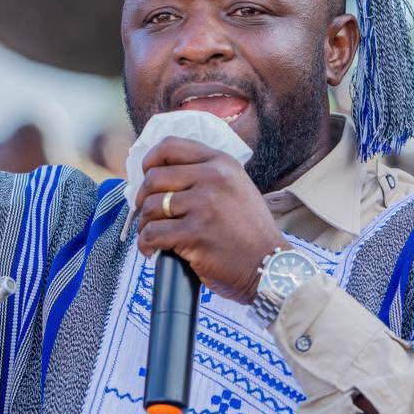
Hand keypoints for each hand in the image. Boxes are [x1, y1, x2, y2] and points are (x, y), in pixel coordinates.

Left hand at [133, 137, 287, 303]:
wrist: (270, 266)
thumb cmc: (250, 232)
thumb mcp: (236, 188)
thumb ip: (206, 175)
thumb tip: (160, 174)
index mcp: (221, 163)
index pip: (170, 146)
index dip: (150, 161)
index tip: (146, 176)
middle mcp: (213, 178)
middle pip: (154, 177)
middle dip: (143, 198)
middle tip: (146, 213)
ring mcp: (204, 205)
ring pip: (151, 206)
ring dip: (144, 223)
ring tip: (151, 234)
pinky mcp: (195, 233)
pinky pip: (153, 233)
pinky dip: (145, 244)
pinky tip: (151, 250)